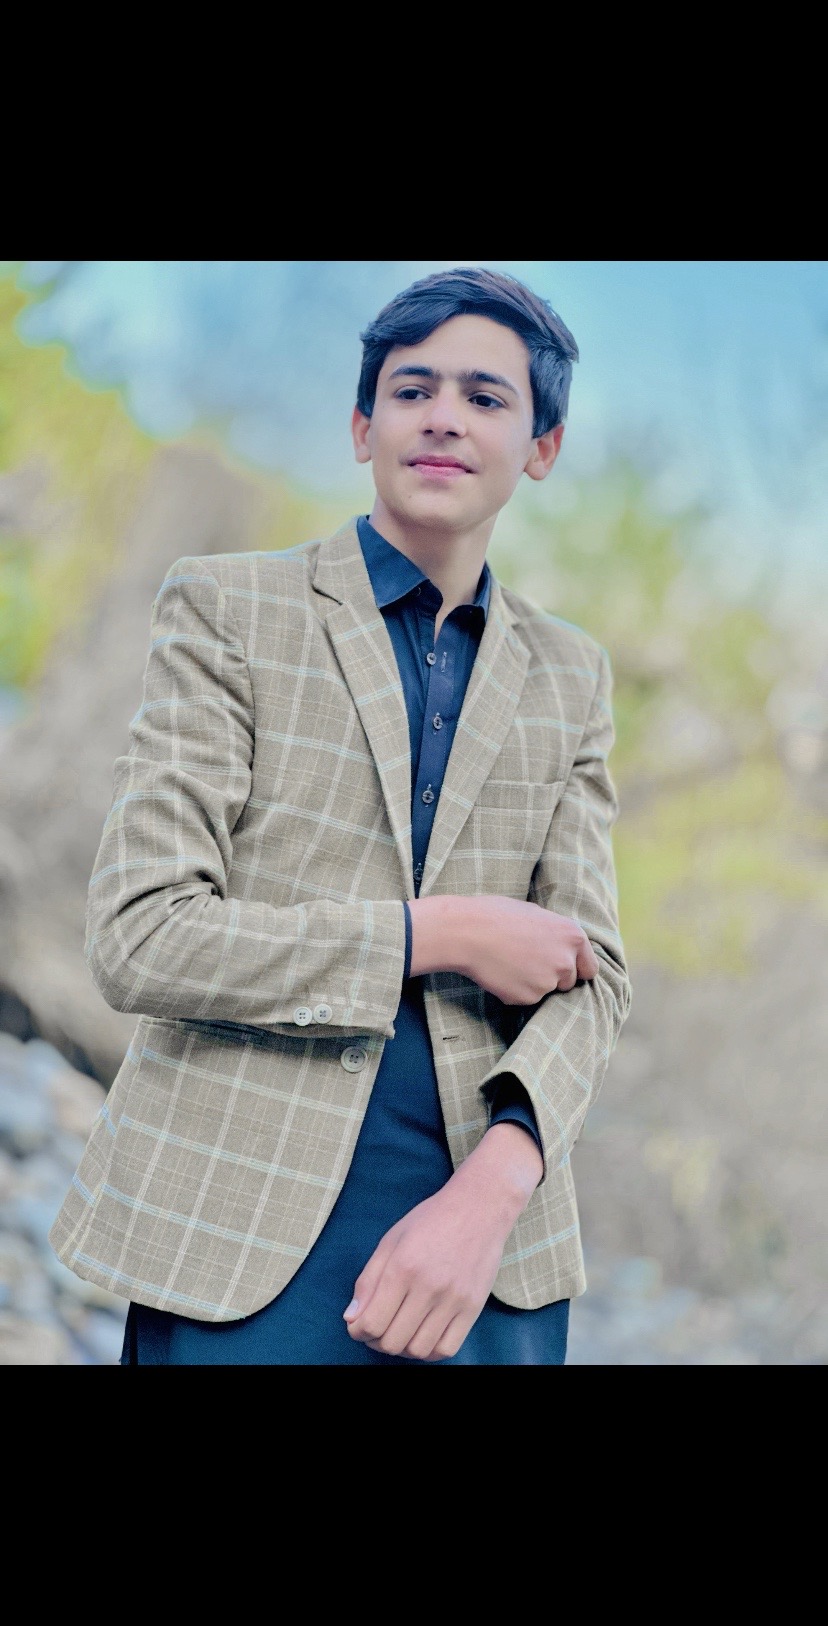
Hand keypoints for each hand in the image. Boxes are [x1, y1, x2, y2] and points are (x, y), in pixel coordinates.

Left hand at [343, 1122, 540, 1360]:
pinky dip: (429, 1351)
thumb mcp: (391, 1240)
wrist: (479, 1208)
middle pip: (392, 1341)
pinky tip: (422, 1336)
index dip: (358, 1331)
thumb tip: (351, 1318)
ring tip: (399, 1332)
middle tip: (376, 1330)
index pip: (371, 1322)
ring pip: (418, 1350)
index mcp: (403, 1267)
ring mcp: (454, 1300)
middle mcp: (429, 1287)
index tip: (358, 1326)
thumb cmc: (431, 1220)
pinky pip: (447, 1349)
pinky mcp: (473, 1308)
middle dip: (376, 1341)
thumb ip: (368, 1280)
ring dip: (402, 1348)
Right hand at [409, 894, 599, 1004]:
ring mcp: (548, 981)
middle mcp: (566, 960)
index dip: (575, 970)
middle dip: (552, 977)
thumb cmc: (496, 915)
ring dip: (532, 983)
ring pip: (545, 990)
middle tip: (525, 962)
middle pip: (568, 982)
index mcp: (573, 936)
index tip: (562, 970)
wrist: (467, 931)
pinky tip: (500, 973)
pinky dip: (514, 991)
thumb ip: (555, 934)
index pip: (589, 968)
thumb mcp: (535, 913)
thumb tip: (561, 945)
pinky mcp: (529, 997)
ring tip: (508, 963)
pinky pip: (525, 998)